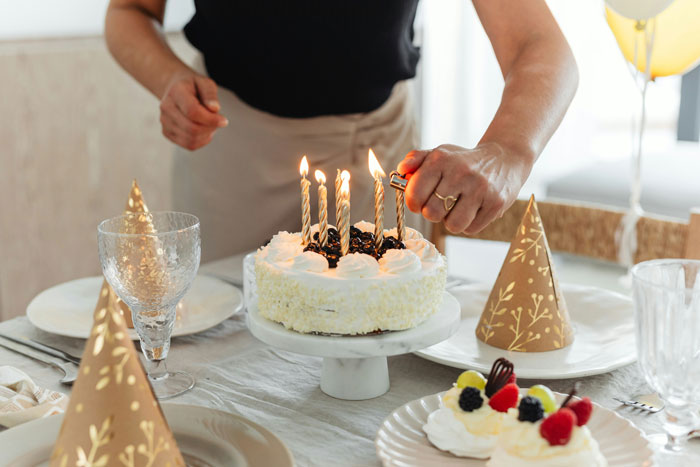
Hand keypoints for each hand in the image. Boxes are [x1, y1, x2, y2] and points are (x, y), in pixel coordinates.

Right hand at [159, 70, 227, 149]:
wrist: (175, 89)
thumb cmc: (193, 86)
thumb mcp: (205, 82)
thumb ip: (210, 94)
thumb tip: (214, 108)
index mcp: (175, 92)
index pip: (193, 112)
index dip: (211, 119)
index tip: (224, 120)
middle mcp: (166, 107)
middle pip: (192, 128)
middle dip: (210, 128)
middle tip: (218, 121)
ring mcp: (164, 121)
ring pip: (191, 139)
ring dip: (207, 135)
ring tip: (211, 124)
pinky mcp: (167, 132)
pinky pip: (189, 145)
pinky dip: (201, 141)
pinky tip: (204, 130)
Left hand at [397, 143, 531, 233]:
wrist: (505, 158)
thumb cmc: (464, 161)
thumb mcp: (440, 153)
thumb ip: (415, 160)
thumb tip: (400, 171)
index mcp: (441, 159)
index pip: (415, 194)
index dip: (414, 203)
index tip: (420, 202)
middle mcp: (461, 173)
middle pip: (432, 213)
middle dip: (433, 213)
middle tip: (441, 204)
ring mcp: (480, 189)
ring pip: (453, 225)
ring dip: (451, 221)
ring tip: (457, 208)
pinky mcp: (496, 203)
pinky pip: (471, 229)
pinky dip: (469, 224)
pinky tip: (474, 209)